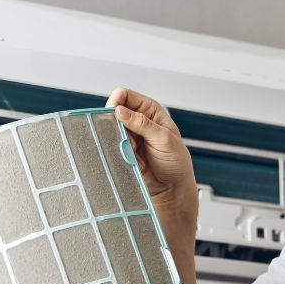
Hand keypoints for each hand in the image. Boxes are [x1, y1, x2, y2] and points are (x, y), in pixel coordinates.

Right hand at [105, 87, 197, 217]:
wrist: (171, 187)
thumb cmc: (176, 162)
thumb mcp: (164, 139)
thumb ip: (143, 123)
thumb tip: (120, 110)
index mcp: (150, 110)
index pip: (124, 95)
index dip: (117, 102)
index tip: (117, 116)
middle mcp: (137, 120)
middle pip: (112, 112)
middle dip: (117, 126)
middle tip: (131, 140)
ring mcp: (128, 136)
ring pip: (109, 130)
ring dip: (119, 141)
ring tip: (134, 152)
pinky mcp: (121, 150)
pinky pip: (109, 146)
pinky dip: (117, 152)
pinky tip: (132, 159)